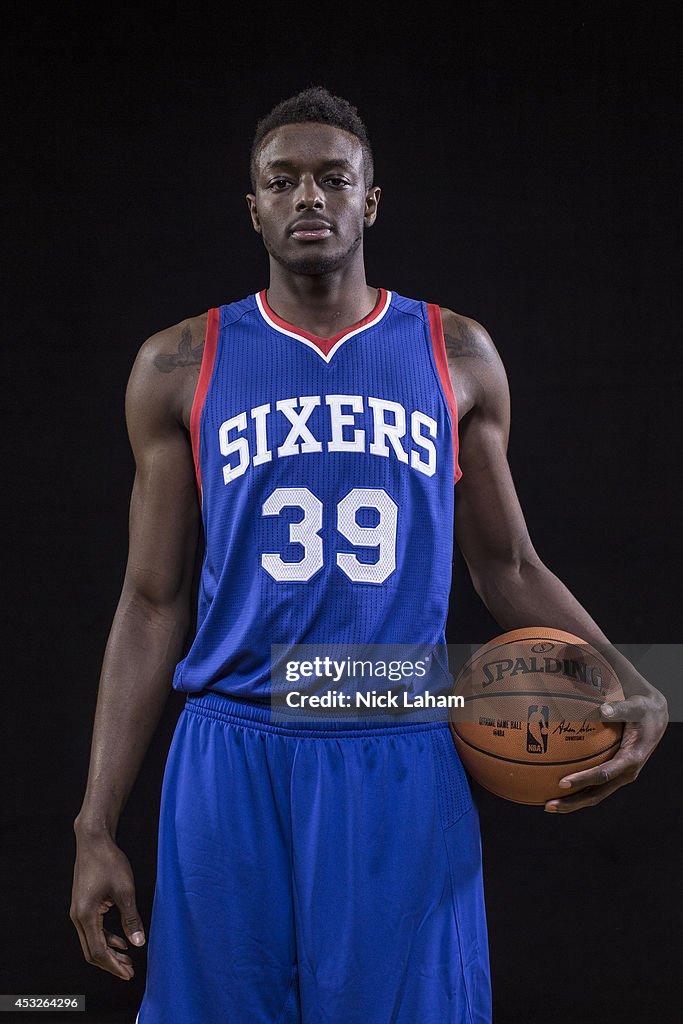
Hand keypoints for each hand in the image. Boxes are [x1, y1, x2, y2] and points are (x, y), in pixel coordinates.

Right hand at [70, 830, 145, 979]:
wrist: (94, 840)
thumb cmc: (109, 862)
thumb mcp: (126, 891)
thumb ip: (131, 919)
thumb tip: (139, 943)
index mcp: (86, 915)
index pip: (99, 951)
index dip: (114, 965)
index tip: (129, 973)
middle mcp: (78, 916)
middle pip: (92, 951)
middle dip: (111, 963)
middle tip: (130, 971)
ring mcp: (78, 911)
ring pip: (92, 941)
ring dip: (109, 951)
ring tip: (128, 958)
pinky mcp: (82, 905)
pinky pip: (93, 929)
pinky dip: (106, 937)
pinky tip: (122, 939)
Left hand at [544, 690, 668, 812]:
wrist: (655, 718)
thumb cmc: (643, 709)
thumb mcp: (636, 706)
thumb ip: (621, 709)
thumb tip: (603, 710)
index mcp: (631, 759)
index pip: (604, 774)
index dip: (583, 780)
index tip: (561, 783)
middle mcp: (625, 773)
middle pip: (596, 794)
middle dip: (572, 802)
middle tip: (548, 805)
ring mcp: (619, 776)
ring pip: (594, 795)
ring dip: (571, 802)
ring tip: (547, 805)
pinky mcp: (614, 774)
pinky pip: (593, 786)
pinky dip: (576, 789)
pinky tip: (555, 786)